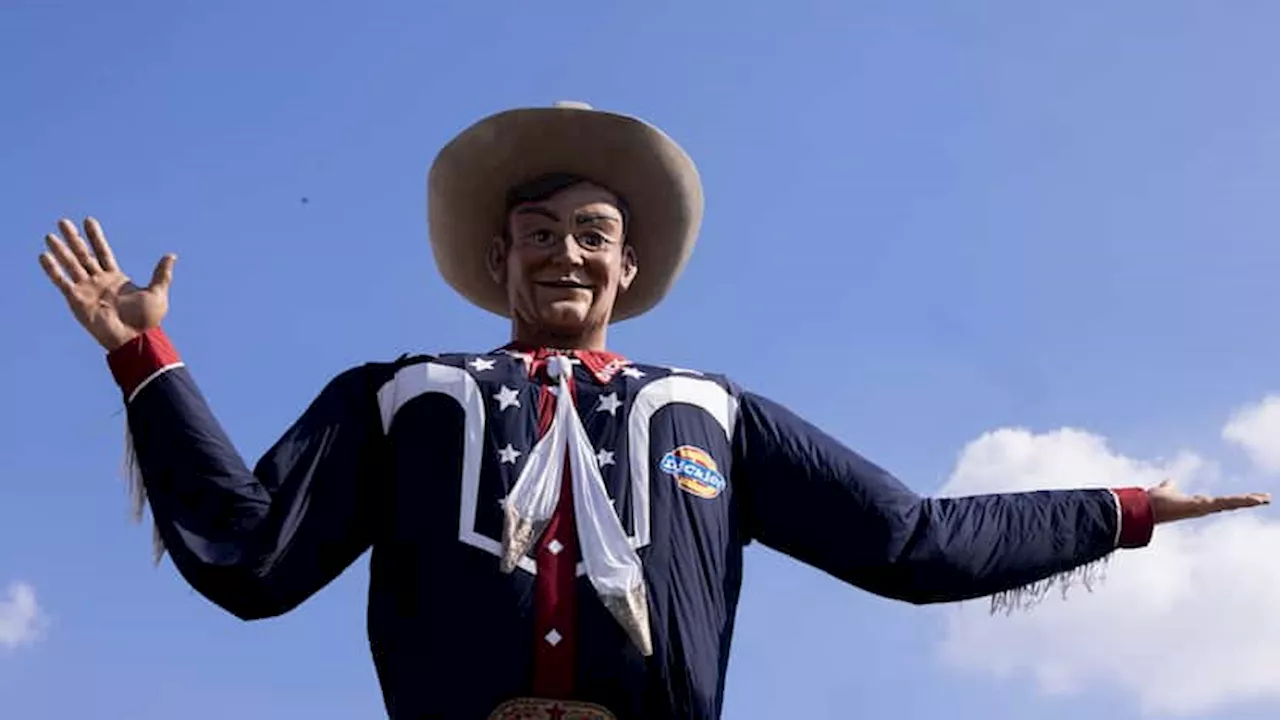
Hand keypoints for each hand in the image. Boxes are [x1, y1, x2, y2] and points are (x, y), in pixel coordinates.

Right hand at [38, 217, 176, 350]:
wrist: (134, 339)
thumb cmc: (146, 320)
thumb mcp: (157, 293)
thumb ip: (161, 274)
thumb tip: (171, 256)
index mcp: (115, 278)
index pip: (102, 251)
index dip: (95, 237)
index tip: (88, 220)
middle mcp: (98, 282)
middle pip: (83, 255)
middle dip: (73, 238)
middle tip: (63, 222)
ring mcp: (86, 290)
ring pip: (70, 265)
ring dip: (60, 250)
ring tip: (50, 236)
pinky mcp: (76, 300)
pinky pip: (62, 282)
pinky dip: (52, 269)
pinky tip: (44, 256)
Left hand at [1149, 479, 1270, 523]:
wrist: (1146, 508)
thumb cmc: (1155, 501)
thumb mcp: (1166, 490)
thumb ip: (1169, 486)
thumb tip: (1170, 481)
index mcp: (1198, 503)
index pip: (1222, 502)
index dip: (1235, 500)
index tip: (1250, 499)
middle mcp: (1204, 507)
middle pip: (1230, 504)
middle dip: (1248, 501)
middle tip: (1266, 499)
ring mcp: (1204, 508)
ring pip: (1230, 504)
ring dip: (1248, 501)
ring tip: (1265, 499)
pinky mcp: (1203, 506)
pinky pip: (1225, 502)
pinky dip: (1239, 500)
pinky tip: (1254, 499)